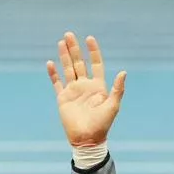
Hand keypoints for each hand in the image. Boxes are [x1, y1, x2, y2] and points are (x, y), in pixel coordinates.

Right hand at [47, 32, 125, 147]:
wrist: (87, 139)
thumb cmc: (102, 124)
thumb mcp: (113, 106)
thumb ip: (117, 89)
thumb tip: (124, 72)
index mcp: (98, 87)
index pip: (96, 64)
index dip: (93, 51)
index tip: (89, 38)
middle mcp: (85, 86)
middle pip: (79, 62)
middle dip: (74, 49)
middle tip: (69, 34)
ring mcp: (73, 91)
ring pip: (68, 69)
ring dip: (64, 56)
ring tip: (61, 42)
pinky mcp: (63, 98)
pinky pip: (57, 83)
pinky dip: (53, 73)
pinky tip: (50, 63)